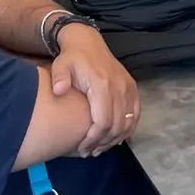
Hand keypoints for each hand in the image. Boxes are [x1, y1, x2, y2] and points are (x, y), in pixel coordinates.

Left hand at [50, 25, 139, 156]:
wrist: (87, 42)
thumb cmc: (72, 58)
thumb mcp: (60, 65)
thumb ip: (59, 78)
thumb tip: (58, 90)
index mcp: (101, 84)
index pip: (102, 121)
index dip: (94, 139)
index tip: (82, 149)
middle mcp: (119, 87)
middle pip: (116, 125)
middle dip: (103, 143)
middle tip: (90, 152)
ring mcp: (128, 87)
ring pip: (128, 122)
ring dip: (116, 139)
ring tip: (100, 147)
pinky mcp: (132, 87)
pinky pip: (136, 114)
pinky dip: (128, 128)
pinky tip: (116, 138)